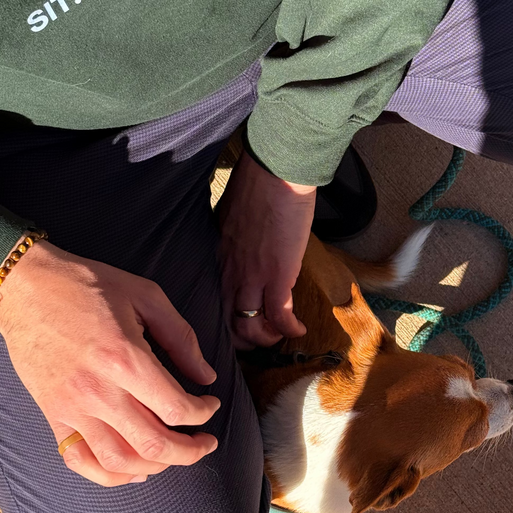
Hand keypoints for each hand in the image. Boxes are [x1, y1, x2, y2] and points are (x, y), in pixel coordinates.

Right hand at [0, 241, 219, 486]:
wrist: (27, 288)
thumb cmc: (88, 285)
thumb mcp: (146, 296)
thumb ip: (181, 337)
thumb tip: (206, 375)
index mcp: (125, 357)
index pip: (175, 407)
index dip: (202, 412)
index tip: (211, 404)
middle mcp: (98, 390)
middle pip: (153, 444)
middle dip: (189, 451)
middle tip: (205, 442)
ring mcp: (71, 407)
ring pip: (119, 462)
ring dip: (155, 466)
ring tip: (174, 454)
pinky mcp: (52, 415)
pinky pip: (80, 461)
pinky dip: (109, 475)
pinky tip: (133, 469)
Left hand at [218, 150, 314, 348]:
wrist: (275, 172)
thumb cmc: (257, 183)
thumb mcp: (232, 213)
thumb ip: (234, 233)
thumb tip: (244, 238)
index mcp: (218, 255)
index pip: (214, 299)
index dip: (225, 318)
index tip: (239, 322)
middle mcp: (229, 271)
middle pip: (226, 321)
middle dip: (242, 339)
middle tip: (258, 340)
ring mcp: (252, 276)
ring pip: (249, 327)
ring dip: (266, 339)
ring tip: (279, 336)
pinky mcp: (277, 275)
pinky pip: (279, 316)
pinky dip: (289, 329)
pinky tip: (299, 330)